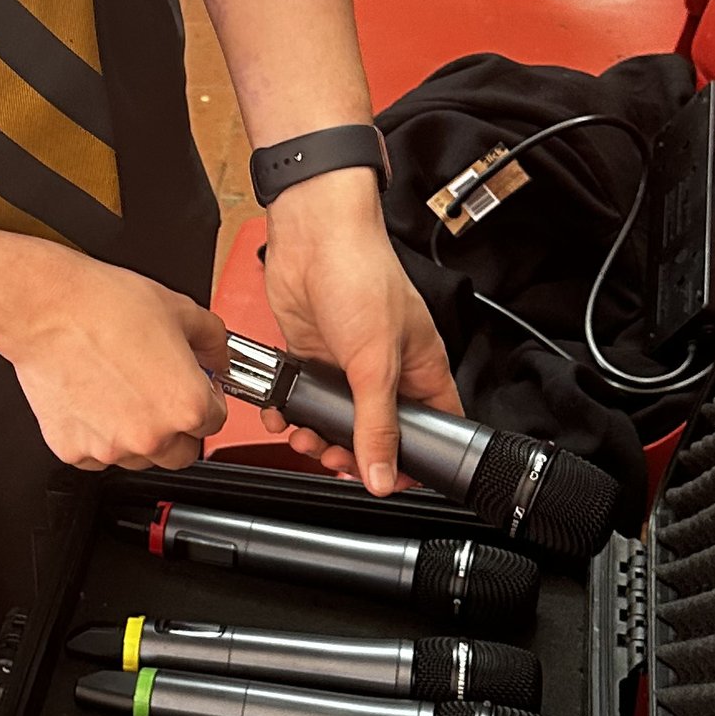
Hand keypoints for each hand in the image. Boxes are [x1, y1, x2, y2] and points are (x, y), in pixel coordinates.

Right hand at [0, 241, 231, 470]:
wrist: (47, 310)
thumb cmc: (104, 306)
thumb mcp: (179, 309)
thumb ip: (213, 340)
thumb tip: (218, 357)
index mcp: (185, 405)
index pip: (215, 422)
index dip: (207, 400)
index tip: (193, 389)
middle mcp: (151, 435)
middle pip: (182, 453)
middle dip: (177, 428)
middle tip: (159, 395)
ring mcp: (110, 448)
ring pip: (139, 457)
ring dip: (138, 435)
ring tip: (121, 392)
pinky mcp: (73, 450)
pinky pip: (97, 456)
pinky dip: (99, 435)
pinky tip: (94, 400)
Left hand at [257, 166, 456, 494]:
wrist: (312, 235)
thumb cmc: (362, 274)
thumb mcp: (375, 360)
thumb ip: (377, 424)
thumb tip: (383, 476)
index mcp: (422, 370)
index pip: (433, 428)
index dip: (416, 459)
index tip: (389, 480)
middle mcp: (387, 370)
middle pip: (377, 433)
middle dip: (354, 454)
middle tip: (335, 459)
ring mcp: (347, 364)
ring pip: (336, 421)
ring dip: (317, 437)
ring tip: (305, 438)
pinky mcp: (312, 356)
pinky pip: (302, 399)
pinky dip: (289, 412)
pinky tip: (281, 414)